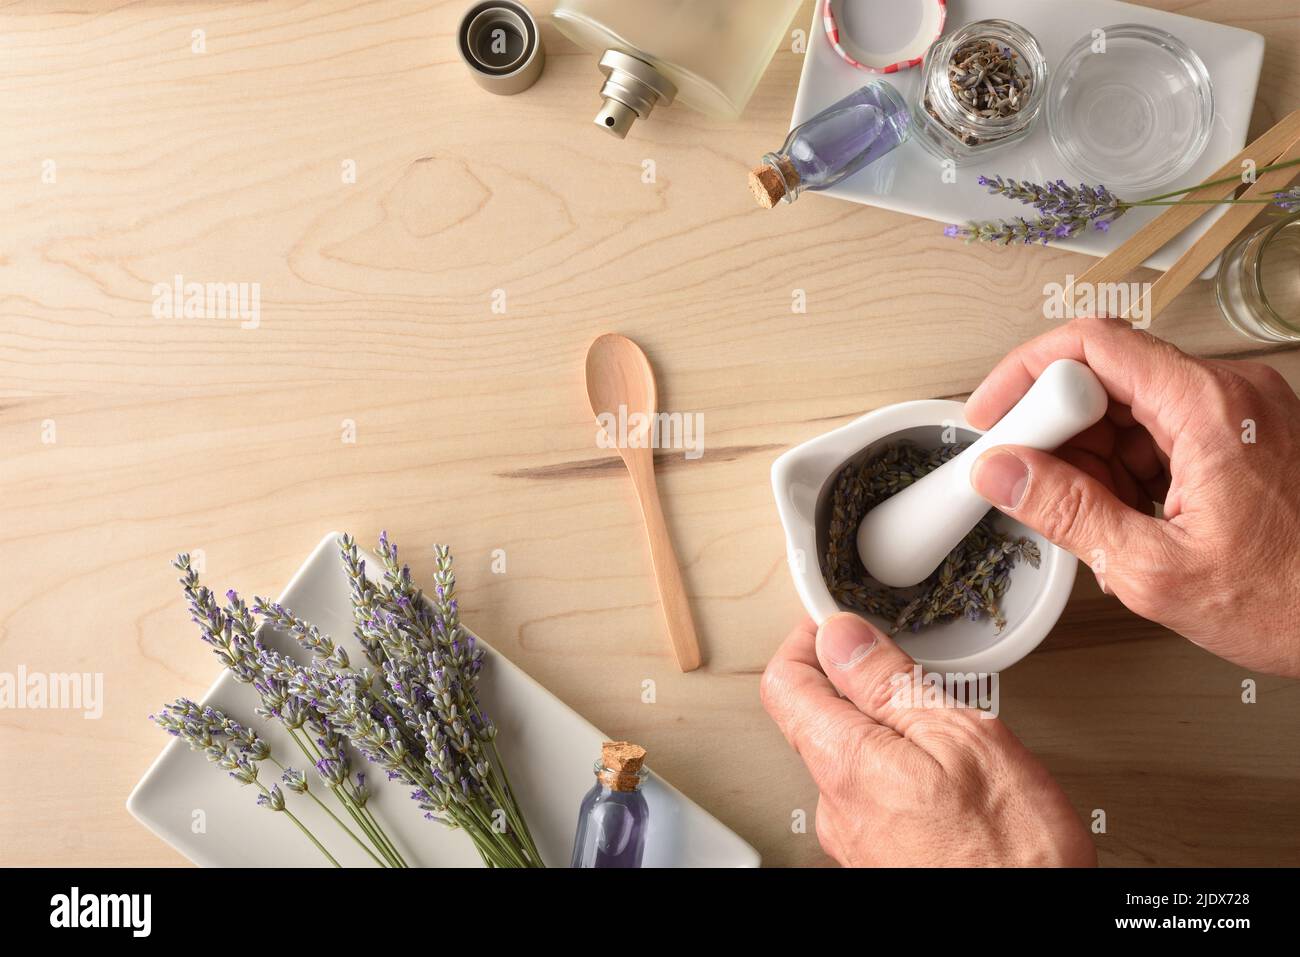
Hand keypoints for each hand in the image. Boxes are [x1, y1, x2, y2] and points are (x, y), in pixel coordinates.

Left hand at [760, 614, 1096, 866]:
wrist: (1031, 930)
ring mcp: (855, 838)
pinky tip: (950, 778)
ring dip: (888, 732)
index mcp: (845, 763)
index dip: (807, 640)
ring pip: (853, 758)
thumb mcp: (961, 739)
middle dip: (859, 686)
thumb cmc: (1011, 855)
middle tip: (912, 672)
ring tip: (947, 730)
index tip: (839, 622)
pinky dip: (904, 772)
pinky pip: (876, 797)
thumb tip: (841, 635)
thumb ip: (891, 684)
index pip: (785, 682)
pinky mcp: (879, 859)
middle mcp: (836, 805)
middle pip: (818, 719)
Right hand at [967, 317, 1299, 677]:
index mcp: (1208, 408)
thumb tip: (1002, 473)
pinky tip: (1120, 521)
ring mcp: (1238, 415)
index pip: (1091, 344)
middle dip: (1053, 427)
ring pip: (1128, 408)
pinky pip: (1159, 434)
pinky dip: (1123, 472)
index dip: (1023, 374)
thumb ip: (1067, 512)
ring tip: (1087, 519)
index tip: (991, 417)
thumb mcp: (1155, 570)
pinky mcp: (1240, 441)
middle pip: (1107, 374)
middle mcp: (1228, 395)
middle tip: (1025, 480)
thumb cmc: (1296, 602)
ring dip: (1088, 457)